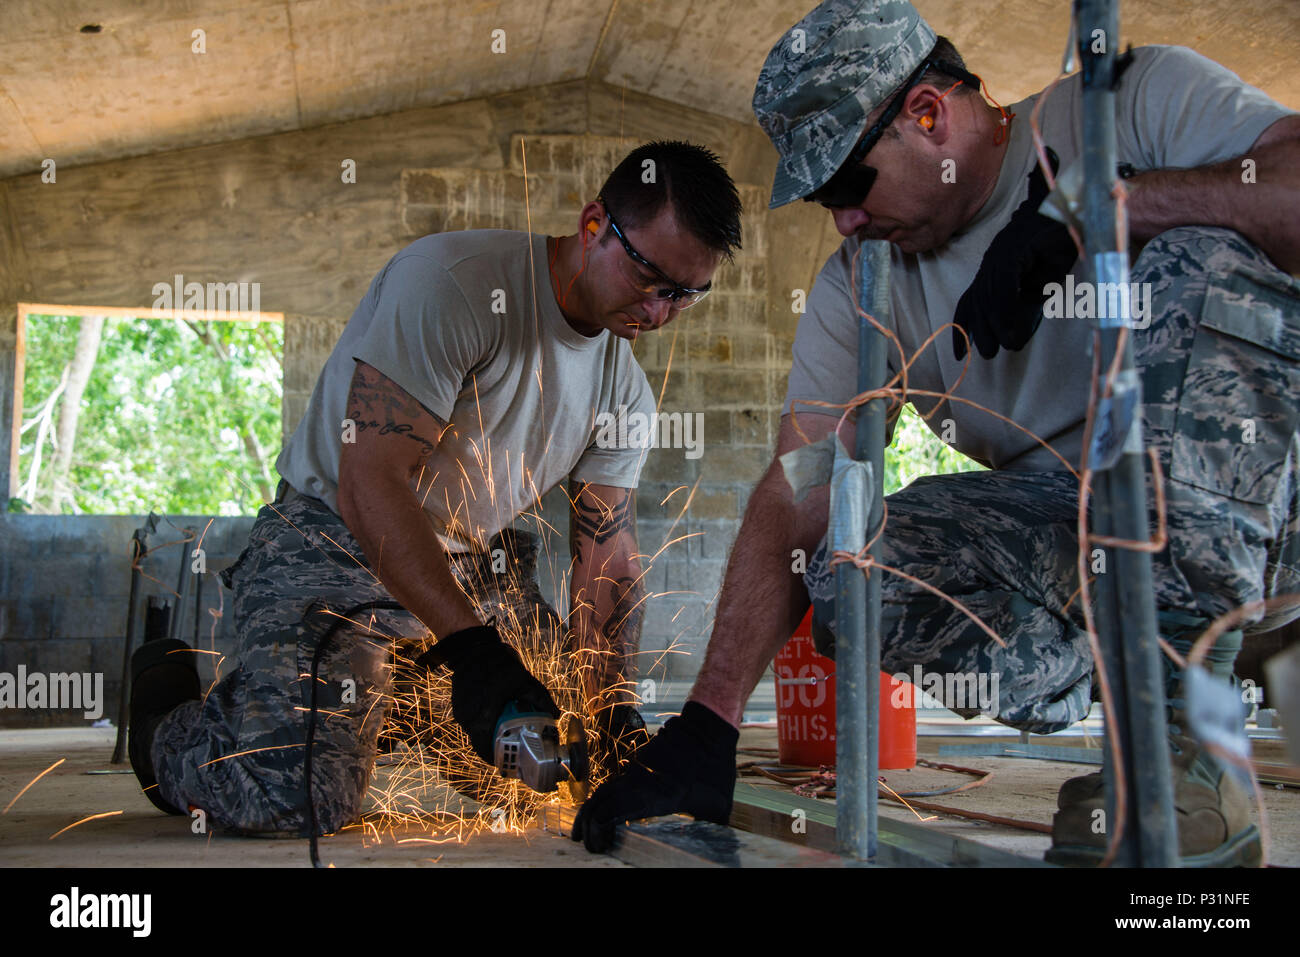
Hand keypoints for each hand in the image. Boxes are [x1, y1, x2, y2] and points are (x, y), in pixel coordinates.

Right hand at [415, 625, 558, 763]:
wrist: (473, 647)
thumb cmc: (498, 664)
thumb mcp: (524, 680)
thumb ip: (540, 699)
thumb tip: (555, 715)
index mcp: (482, 714)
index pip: (484, 748)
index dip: (496, 758)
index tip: (507, 762)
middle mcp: (467, 716)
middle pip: (480, 742)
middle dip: (495, 748)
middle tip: (509, 751)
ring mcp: (460, 710)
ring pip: (474, 732)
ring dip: (488, 735)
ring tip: (503, 736)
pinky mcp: (458, 705)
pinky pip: (470, 721)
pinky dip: (482, 723)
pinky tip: (493, 718)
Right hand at [571, 701, 737, 852]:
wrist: (709, 728)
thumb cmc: (717, 768)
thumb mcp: (718, 805)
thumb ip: (708, 826)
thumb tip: (715, 843)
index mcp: (656, 796)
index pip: (613, 812)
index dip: (599, 830)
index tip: (598, 845)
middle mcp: (640, 782)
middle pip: (601, 801)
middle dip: (587, 823)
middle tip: (584, 843)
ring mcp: (638, 770)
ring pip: (605, 790)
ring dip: (591, 810)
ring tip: (585, 831)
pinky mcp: (641, 763)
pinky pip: (617, 783)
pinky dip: (605, 799)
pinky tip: (605, 812)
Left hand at [952, 148, 1078, 360]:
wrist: (1073, 209)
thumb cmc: (1059, 245)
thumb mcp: (1040, 283)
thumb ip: (1026, 304)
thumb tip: (1013, 334)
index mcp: (994, 268)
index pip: (970, 301)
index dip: (963, 327)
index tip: (959, 354)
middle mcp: (993, 259)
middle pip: (978, 300)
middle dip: (982, 330)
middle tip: (992, 352)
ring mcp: (1002, 251)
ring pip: (990, 293)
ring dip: (997, 322)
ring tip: (1008, 343)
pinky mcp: (1015, 246)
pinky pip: (1004, 279)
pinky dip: (1007, 303)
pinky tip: (1013, 323)